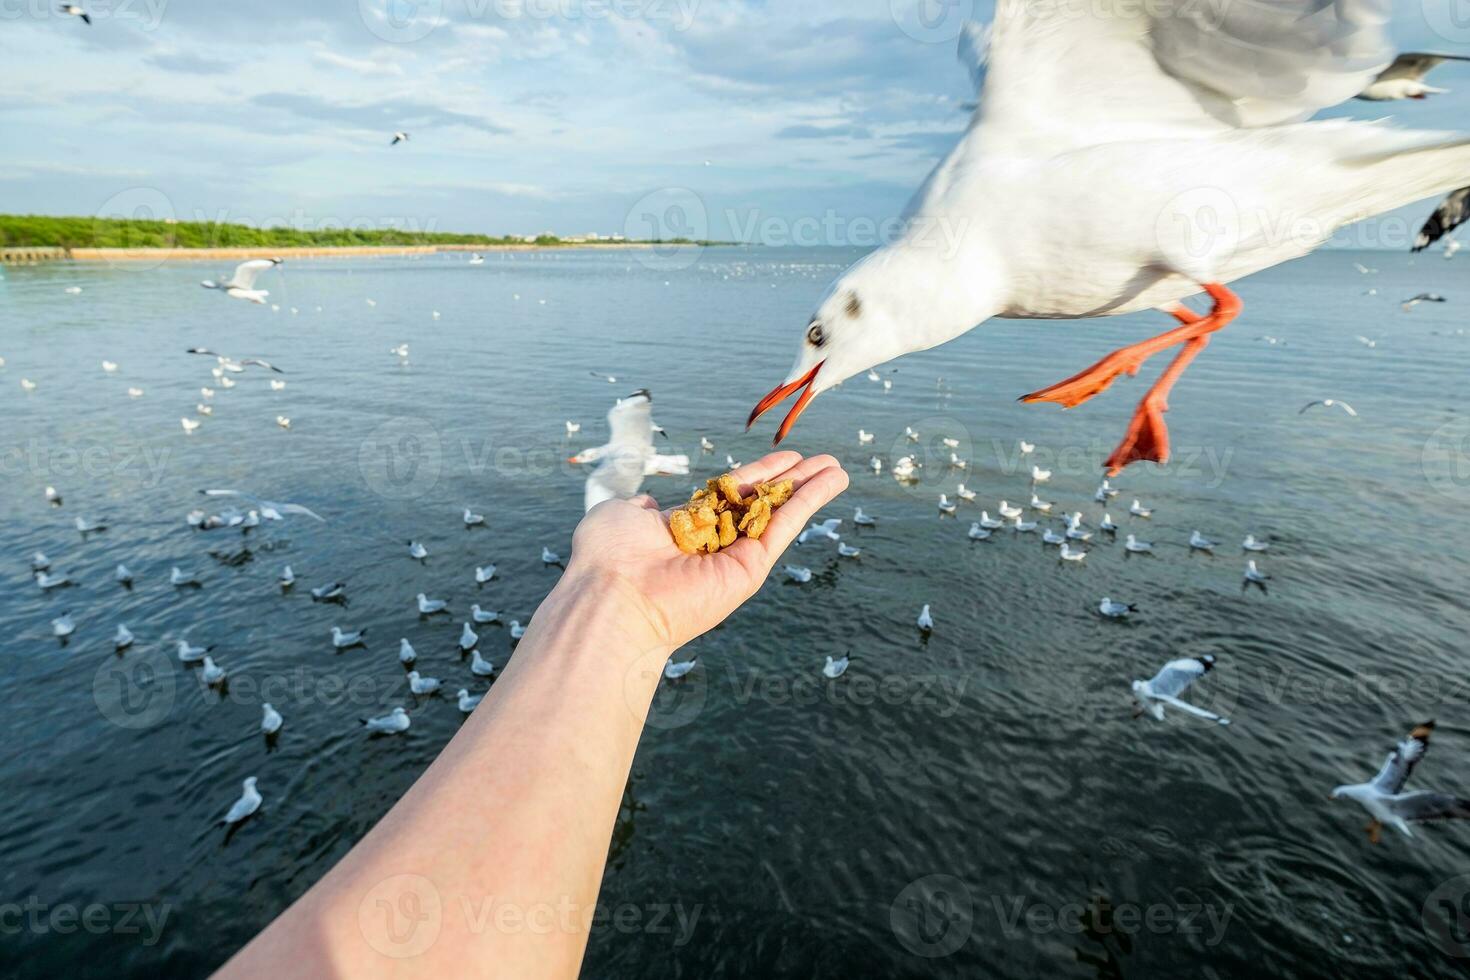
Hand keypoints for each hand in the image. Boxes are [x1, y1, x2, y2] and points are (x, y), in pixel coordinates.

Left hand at [563, 452, 849, 648]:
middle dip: (791, 479)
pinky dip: (810, 503)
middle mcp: (713, 543)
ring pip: (779, 514)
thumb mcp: (618, 513)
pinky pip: (783, 528)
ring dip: (810, 489)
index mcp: (684, 527)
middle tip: (820, 461)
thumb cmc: (608, 555)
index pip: (729, 495)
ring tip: (837, 468)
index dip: (758, 475)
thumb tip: (648, 503)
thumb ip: (638, 504)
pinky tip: (832, 482)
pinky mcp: (750, 570)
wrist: (614, 595)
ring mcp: (734, 557)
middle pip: (762, 502)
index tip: (784, 459)